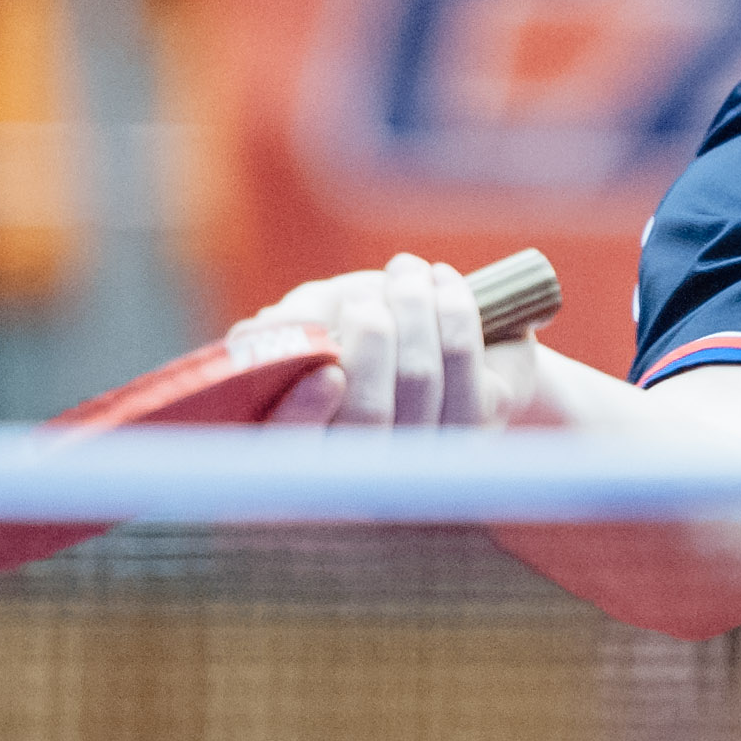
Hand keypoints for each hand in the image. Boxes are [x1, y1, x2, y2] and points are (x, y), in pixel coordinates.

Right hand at [224, 253, 542, 428]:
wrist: (458, 331)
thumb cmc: (367, 328)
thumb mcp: (318, 316)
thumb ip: (287, 324)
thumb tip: (262, 331)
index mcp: (309, 449)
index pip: (295, 454)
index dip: (306, 417)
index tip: (327, 373)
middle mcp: (368, 468)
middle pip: (368, 413)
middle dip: (371, 341)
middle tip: (368, 301)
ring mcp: (425, 456)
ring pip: (418, 379)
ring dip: (412, 310)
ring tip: (406, 272)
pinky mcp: (477, 427)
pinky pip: (462, 359)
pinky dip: (452, 308)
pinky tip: (443, 280)